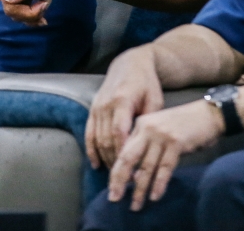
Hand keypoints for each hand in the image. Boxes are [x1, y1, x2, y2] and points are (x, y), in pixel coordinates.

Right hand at [85, 47, 163, 168]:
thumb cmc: (147, 83)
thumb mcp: (155, 99)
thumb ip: (148, 122)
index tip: (132, 170)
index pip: (119, 133)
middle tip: (125, 178)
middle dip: (114, 160)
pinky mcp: (92, 109)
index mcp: (122, 100)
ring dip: (105, 158)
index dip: (123, 153)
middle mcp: (106, 104)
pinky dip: (91, 150)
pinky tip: (96, 164)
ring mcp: (97, 107)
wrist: (130, 64)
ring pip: (97, 139)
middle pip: (106, 139)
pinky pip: (89, 133)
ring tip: (115, 173)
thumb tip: (143, 146)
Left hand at [108, 101, 224, 210]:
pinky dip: (159, 183)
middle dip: (119, 180)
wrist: (207, 114)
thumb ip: (146, 146)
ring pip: (146, 166)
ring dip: (140, 188)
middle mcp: (147, 128)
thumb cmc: (183, 125)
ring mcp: (162, 135)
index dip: (116, 170)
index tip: (113, 187)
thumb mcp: (159, 130)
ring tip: (136, 204)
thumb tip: (135, 175)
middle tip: (114, 197)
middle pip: (128, 158)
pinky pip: (165, 168)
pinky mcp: (176, 142)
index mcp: (140, 124)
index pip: (123, 150)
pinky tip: (154, 196)